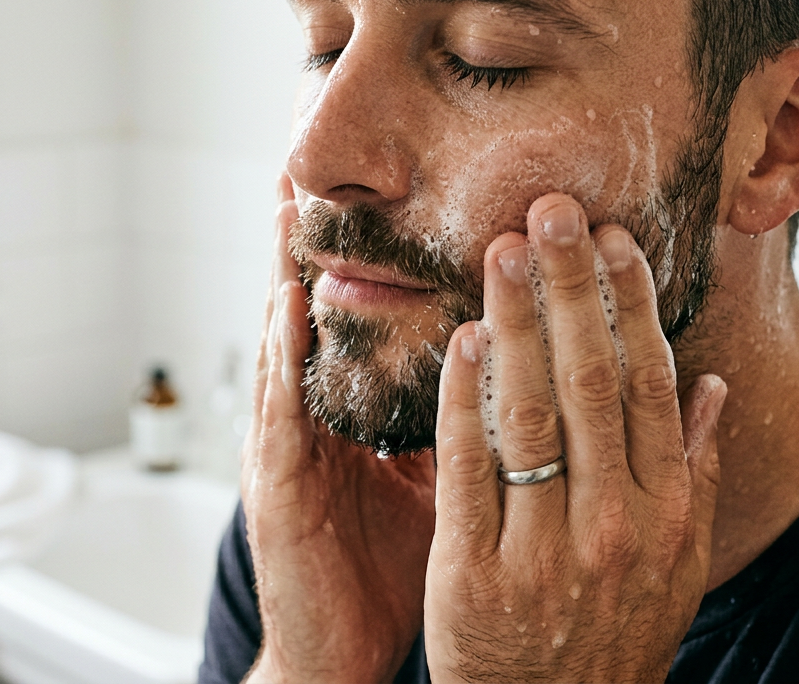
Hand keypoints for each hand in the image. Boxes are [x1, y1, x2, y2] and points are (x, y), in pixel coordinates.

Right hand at [241, 176, 436, 683]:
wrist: (345, 657)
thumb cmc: (391, 570)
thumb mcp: (439, 482)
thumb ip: (468, 424)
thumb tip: (521, 374)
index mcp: (351, 422)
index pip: (355, 325)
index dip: (358, 262)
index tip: (371, 193)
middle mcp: (313, 426)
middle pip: (307, 318)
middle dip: (303, 243)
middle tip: (301, 164)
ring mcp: (287, 455)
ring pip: (283, 348)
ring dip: (281, 274)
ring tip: (285, 205)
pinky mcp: (277, 491)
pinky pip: (281, 414)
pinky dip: (281, 357)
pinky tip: (287, 306)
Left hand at [424, 193, 726, 682]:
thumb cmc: (611, 633)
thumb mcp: (677, 566)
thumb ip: (696, 476)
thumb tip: (713, 389)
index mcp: (663, 515)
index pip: (651, 388)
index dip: (632, 308)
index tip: (613, 241)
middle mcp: (612, 526)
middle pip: (591, 384)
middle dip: (570, 291)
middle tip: (548, 212)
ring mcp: (542, 551)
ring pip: (529, 416)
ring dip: (516, 325)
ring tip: (500, 252)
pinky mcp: (472, 573)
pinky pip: (469, 472)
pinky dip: (464, 402)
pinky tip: (462, 340)